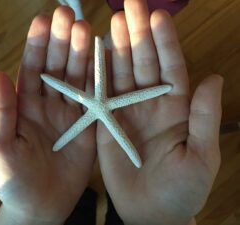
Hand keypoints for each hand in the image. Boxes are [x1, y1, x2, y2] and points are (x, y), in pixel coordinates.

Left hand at [0, 6, 94, 224]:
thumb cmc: (15, 181)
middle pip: (57, 67)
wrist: (42, 206)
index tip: (43, 20)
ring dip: (83, 55)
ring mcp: (72, 113)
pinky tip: (104, 59)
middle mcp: (49, 103)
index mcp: (26, 105)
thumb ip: (2, 112)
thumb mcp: (1, 147)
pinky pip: (95, 99)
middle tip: (71, 17)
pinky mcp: (90, 125)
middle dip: (63, 41)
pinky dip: (100, 79)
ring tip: (88, 31)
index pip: (31, 67)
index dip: (37, 44)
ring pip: (78, 78)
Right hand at [97, 1, 222, 224]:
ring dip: (117, 48)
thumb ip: (204, 117)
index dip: (165, 43)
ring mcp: (126, 111)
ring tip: (112, 23)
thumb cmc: (182, 190)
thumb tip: (212, 78)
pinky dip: (98, 74)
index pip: (171, 69)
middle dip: (137, 35)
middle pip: (144, 64)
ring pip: (122, 74)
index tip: (158, 17)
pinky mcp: (106, 123)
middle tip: (129, 6)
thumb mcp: (202, 157)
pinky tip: (96, 54)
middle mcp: (150, 104)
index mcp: (176, 109)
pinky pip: (102, 95)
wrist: (151, 213)